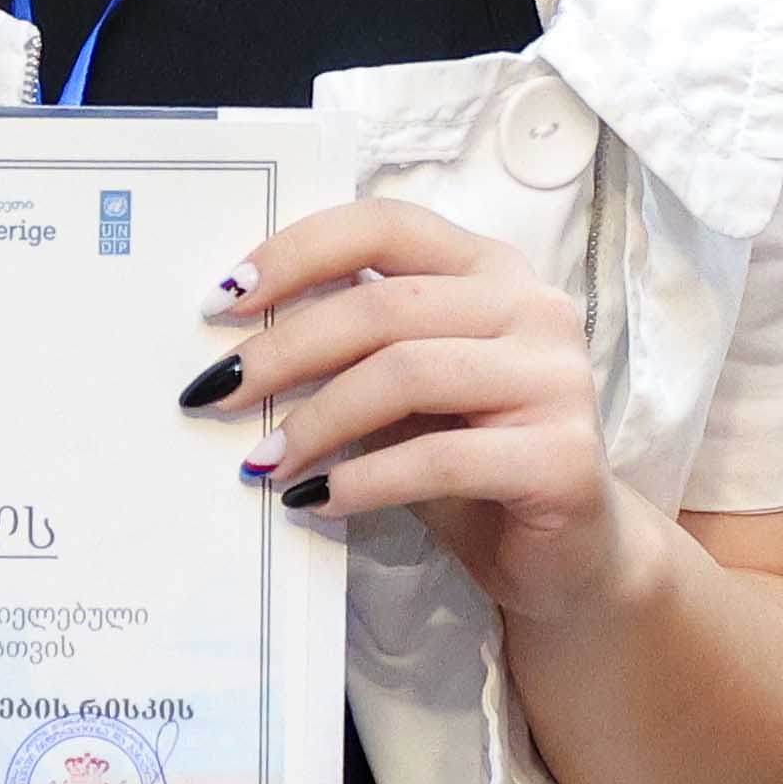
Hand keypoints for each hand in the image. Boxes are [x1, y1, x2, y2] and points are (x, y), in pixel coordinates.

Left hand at [193, 193, 657, 623]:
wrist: (566, 558)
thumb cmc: (469, 467)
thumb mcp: (403, 396)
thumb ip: (353, 351)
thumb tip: (239, 343)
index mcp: (490, 269)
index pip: (385, 225)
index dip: (297, 252)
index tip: (223, 298)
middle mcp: (533, 308)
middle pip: (383, 305)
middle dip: (284, 349)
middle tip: (216, 392)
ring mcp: (558, 378)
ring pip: (406, 374)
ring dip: (316, 421)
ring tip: (262, 461)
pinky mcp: (564, 456)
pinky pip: (439, 458)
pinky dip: (363, 480)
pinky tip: (315, 500)